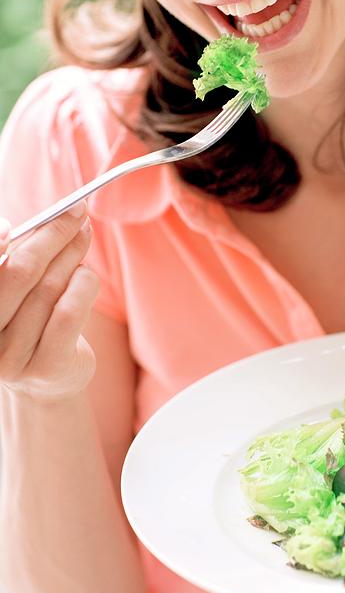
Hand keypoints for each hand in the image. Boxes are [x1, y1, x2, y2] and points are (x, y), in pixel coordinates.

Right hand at [0, 202, 99, 401]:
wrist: (45, 380)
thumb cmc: (29, 317)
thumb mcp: (18, 287)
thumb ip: (25, 257)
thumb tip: (60, 216)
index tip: (10, 226)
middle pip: (20, 272)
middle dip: (52, 235)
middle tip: (75, 212)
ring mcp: (10, 357)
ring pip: (50, 288)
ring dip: (72, 254)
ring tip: (84, 235)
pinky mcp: (44, 368)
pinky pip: (69, 312)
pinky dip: (83, 285)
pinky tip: (86, 275)